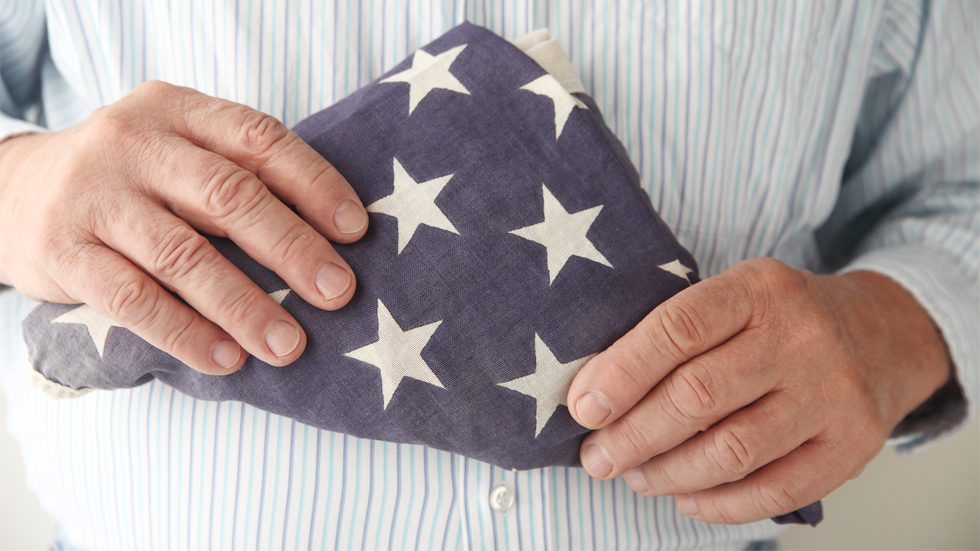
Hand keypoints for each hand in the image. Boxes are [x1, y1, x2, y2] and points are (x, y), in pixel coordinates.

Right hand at [0, 81, 367, 373]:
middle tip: (338, 292)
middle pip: (228, 195)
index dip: (314, 184)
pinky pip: (133, 299)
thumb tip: (333, 239)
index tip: (356, 230)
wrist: (12, 191)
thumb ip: (237, 174)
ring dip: (246, 306)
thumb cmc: (129, 180)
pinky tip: (226, 359)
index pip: (258, 139)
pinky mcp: (62, 251)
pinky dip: (186, 333)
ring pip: (184, 255)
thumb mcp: (176, 150)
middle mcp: (133, 143)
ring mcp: (93, 195)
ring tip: (289, 344)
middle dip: (292, 249)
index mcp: (175, 110)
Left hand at [567, 257, 950, 523]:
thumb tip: (597, 393)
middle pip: (697, 396)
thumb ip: (678, 333)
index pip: (676, 329)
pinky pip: (775, 490)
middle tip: (597, 457)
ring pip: (732, 450)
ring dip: (669, 473)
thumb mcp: (736, 296)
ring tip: (636, 476)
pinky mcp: (854, 446)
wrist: (883, 334)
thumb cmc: (781, 319)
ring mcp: (833, 393)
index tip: (582, 408)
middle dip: (632, 435)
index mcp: (758, 288)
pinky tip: (686, 497)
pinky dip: (719, 504)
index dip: (621, 373)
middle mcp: (801, 336)